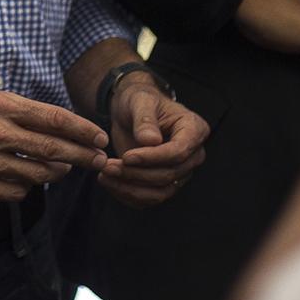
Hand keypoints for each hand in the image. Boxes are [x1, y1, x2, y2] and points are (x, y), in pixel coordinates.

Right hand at [0, 86, 109, 201]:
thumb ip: (19, 112)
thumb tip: (57, 127)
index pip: (54, 119)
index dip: (82, 130)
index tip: (100, 137)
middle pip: (53, 149)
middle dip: (82, 156)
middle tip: (99, 160)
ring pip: (37, 175)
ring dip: (56, 172)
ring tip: (63, 169)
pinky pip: (14, 193)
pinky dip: (26, 188)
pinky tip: (27, 181)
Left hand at [98, 76, 208, 208]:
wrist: (132, 112)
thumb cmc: (140, 101)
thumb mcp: (140, 101)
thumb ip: (145, 120)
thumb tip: (151, 141)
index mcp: (194, 129)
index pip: (179, 152)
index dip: (153, 158)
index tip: (127, 157)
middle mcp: (192, 155)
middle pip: (169, 174)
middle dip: (136, 174)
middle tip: (108, 166)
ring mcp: (180, 172)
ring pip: (160, 192)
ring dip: (130, 188)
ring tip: (105, 176)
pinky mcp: (165, 184)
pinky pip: (150, 198)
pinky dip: (128, 195)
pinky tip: (110, 184)